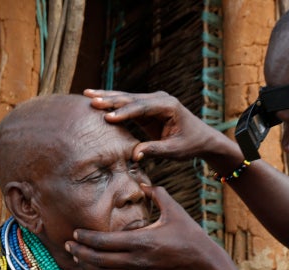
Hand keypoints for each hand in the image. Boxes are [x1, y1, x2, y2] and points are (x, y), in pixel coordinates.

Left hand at [65, 185, 222, 269]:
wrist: (205, 264)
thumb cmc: (191, 235)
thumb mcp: (174, 211)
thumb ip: (157, 194)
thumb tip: (142, 182)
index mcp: (142, 241)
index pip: (105, 242)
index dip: (87, 238)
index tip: (75, 233)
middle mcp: (137, 260)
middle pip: (99, 259)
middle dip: (80, 252)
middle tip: (67, 245)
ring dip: (87, 264)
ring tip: (75, 256)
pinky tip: (94, 266)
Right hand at [83, 89, 241, 164]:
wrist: (201, 138)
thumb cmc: (190, 144)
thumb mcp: (175, 151)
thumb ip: (155, 150)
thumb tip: (135, 155)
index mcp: (168, 106)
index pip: (142, 108)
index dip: (124, 113)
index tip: (108, 117)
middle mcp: (160, 98)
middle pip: (131, 98)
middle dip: (111, 100)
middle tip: (91, 100)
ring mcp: (153, 100)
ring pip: (127, 97)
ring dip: (108, 97)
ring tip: (87, 94)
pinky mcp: (148, 106)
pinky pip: (128, 104)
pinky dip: (113, 102)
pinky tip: (97, 99)